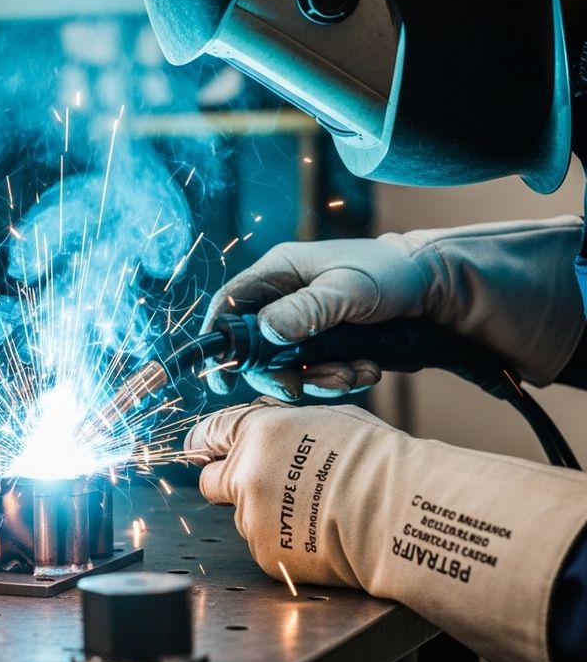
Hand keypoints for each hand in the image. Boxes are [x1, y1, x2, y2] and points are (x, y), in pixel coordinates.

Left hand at [184, 399, 586, 661]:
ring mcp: (253, 517)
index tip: (202, 450)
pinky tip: (318, 536)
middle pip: (210, 482)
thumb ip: (282, 429)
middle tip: (265, 488)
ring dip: (265, 516)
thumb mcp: (327, 420)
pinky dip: (284, 544)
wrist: (400, 513)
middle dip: (229, 484)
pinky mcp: (267, 554)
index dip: (205, 443)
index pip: (208, 433)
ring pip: (243, 517)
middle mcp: (245, 474)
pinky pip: (265, 546)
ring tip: (314, 514)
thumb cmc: (377, 462)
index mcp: (257, 433)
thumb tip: (267, 435)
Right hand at [201, 217, 584, 399]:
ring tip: (354, 374)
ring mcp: (306, 322)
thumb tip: (266, 333)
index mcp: (279, 272)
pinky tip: (366, 370)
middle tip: (305, 388)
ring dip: (317, 380)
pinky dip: (337, 379)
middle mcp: (286, 297)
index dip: (219, 341)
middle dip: (282, 373)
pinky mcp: (327, 343)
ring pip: (287, 365)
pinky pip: (316, 372)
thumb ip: (306, 311)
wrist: (442, 291)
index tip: (222, 377)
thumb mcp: (349, 291)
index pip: (230, 306)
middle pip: (256, 347)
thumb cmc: (394, 276)